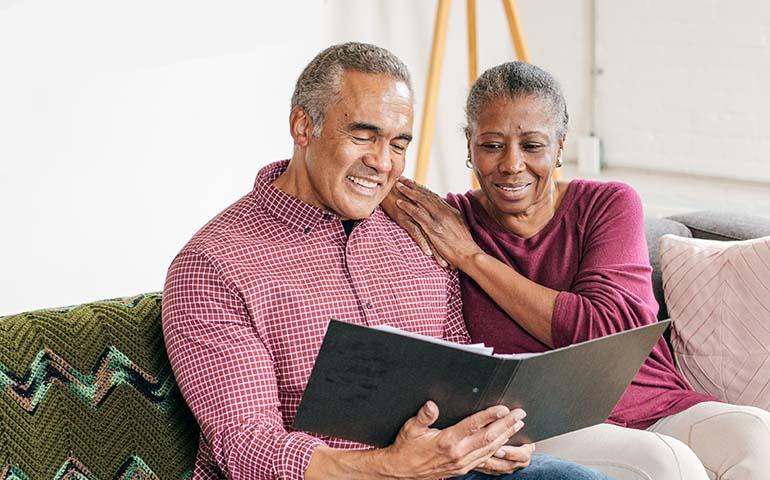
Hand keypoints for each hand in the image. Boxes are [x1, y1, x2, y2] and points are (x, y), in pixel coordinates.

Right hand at [380, 177, 447, 266]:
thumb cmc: (399, 195)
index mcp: (429, 210)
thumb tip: (431, 222)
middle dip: (446, 250)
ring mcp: (414, 215)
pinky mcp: (403, 218)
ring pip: (429, 235)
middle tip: (453, 265)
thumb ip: (424, 213)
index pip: (443, 229)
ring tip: (442, 264)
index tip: (457, 256)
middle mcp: (424, 213)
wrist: (385, 185)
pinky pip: (415, 231)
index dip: (450, 242)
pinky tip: (427, 252)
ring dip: (436, 250)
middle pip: (439, 234)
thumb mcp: (415, 204)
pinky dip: (422, 241)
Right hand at [381, 401, 526, 478]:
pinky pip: (484, 458)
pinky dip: (496, 449)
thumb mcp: (411, 428)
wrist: (401, 471)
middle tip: (519, 415)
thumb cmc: (406, 448)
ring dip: (505, 436)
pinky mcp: (462, 468)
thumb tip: (432, 405)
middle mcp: (457, 453)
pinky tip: (503, 442)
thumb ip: (423, 416)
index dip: (490, 416)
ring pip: (490, 449)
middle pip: (488, 437)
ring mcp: (462, 462)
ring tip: (517, 426)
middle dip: (506, 425)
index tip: (503, 409)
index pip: (473, 426)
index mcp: (447, 441)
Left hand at [394, 178, 482, 269]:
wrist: (469, 255)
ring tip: (397, 185)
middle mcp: (444, 211)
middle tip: (402, 178)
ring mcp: (438, 219)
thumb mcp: (460, 228)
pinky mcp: (433, 228)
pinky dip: (407, 206)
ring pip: (421, 201)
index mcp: (451, 211)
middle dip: (413, 185)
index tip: (412, 182)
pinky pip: (417, 214)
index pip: (434, 196)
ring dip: (408, 192)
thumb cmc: (465, 246)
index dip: (422, 188)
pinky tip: (399, 202)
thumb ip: (451, 219)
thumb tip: (445, 215)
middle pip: (426, 194)